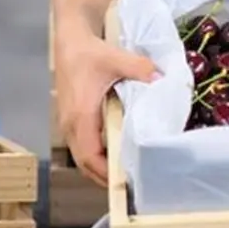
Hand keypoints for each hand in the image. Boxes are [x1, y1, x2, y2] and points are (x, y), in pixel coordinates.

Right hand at [54, 25, 159, 186]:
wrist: (69, 42)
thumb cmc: (90, 53)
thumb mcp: (116, 58)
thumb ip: (140, 69)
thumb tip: (161, 79)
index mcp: (80, 116)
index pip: (90, 155)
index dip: (105, 171)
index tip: (124, 181)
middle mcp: (70, 124)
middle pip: (83, 162)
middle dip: (102, 177)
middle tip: (127, 186)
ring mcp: (67, 123)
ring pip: (80, 156)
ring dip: (97, 168)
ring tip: (121, 175)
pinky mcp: (69, 119)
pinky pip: (80, 146)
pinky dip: (93, 156)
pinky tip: (110, 154)